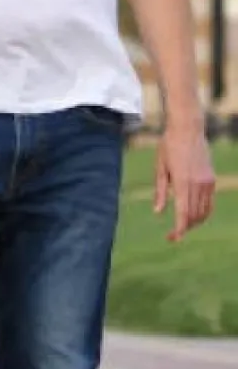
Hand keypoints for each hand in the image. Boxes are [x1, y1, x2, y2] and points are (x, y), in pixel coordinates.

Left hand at [154, 124, 216, 241]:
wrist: (188, 129)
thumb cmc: (168, 147)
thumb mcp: (159, 168)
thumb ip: (160, 191)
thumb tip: (157, 212)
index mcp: (183, 182)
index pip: (183, 213)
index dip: (179, 229)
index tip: (173, 239)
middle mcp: (198, 185)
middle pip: (194, 216)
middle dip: (184, 228)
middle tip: (172, 236)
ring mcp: (207, 182)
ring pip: (204, 212)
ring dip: (193, 222)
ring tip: (181, 226)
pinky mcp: (211, 179)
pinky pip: (209, 203)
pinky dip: (202, 212)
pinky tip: (192, 215)